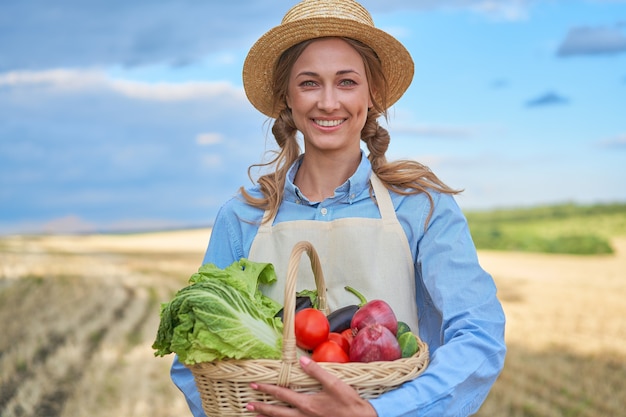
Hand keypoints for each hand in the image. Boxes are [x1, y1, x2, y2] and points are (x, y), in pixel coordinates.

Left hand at [247, 355, 377, 416]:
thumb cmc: (350, 404)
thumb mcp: (335, 384)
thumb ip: (317, 372)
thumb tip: (301, 360)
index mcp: (307, 404)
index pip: (282, 395)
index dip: (267, 389)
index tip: (255, 385)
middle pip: (277, 413)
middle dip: (261, 408)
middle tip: (248, 405)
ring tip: (256, 416)